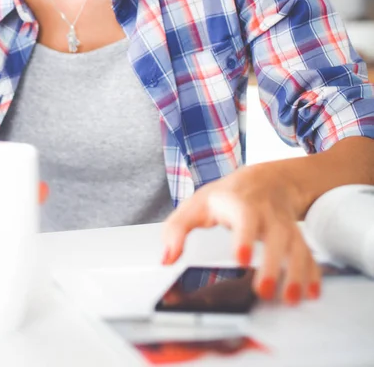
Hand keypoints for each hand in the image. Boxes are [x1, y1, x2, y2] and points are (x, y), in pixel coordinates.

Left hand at [161, 162, 320, 304]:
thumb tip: (166, 258)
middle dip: (272, 264)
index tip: (241, 259)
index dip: (244, 237)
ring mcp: (284, 225)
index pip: (244, 216)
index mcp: (238, 203)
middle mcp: (266, 214)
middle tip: (264, 291)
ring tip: (290, 299)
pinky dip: (312, 273)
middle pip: (275, 235)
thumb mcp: (196, 205)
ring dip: (296, 273)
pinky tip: (310, 293)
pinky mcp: (297, 236)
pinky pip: (308, 254)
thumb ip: (177, 229)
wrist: (264, 180)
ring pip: (296, 246)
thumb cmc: (225, 196)